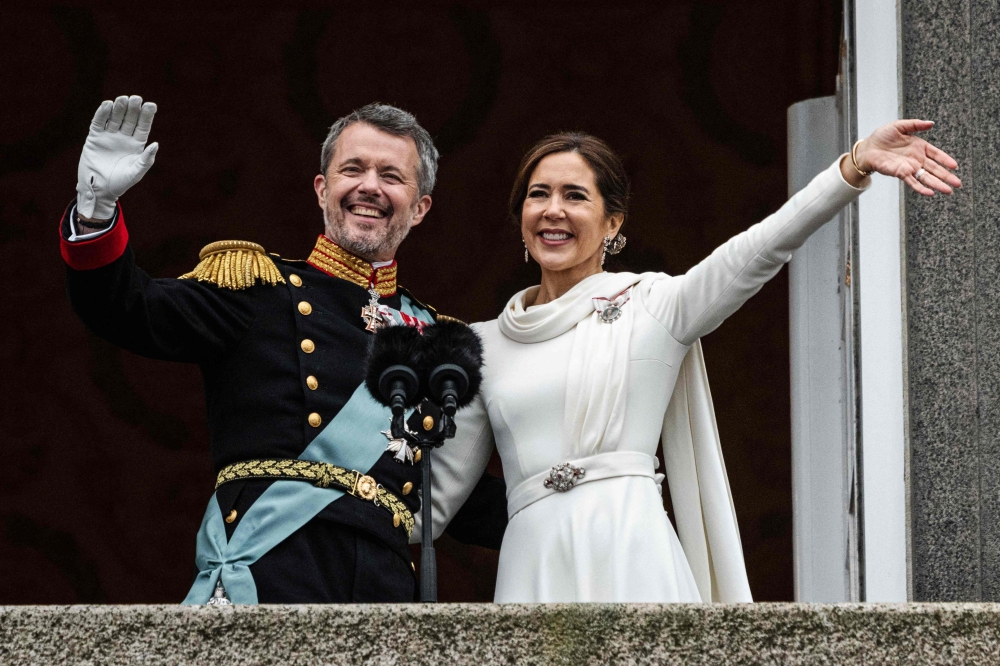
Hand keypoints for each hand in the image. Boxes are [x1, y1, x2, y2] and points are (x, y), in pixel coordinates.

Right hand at [76, 95, 158, 218]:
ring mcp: (109, 136)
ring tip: (123, 99)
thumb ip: (146, 160)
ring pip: (115, 118)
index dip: (147, 116)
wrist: (100, 189)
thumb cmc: (121, 183)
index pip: (143, 127)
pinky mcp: (95, 137)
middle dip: (133, 109)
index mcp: (136, 145)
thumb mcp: (136, 172)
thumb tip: (156, 144)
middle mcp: (123, 137)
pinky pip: (99, 123)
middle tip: (136, 98)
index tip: (151, 105)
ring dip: (118, 108)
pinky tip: (107, 105)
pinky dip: (102, 114)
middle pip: (129, 119)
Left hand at [855, 120, 960, 195]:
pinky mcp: (900, 173)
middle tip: (958, 184)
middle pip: (935, 169)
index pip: (937, 154)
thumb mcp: (900, 126)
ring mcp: (909, 167)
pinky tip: (930, 193)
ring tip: (948, 191)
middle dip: (947, 176)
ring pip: (926, 178)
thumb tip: (931, 123)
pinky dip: (921, 188)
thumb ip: (915, 125)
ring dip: (937, 184)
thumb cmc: (882, 136)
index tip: (955, 166)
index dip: (946, 160)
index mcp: (920, 147)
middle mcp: (917, 159)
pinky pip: (912, 182)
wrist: (868, 147)